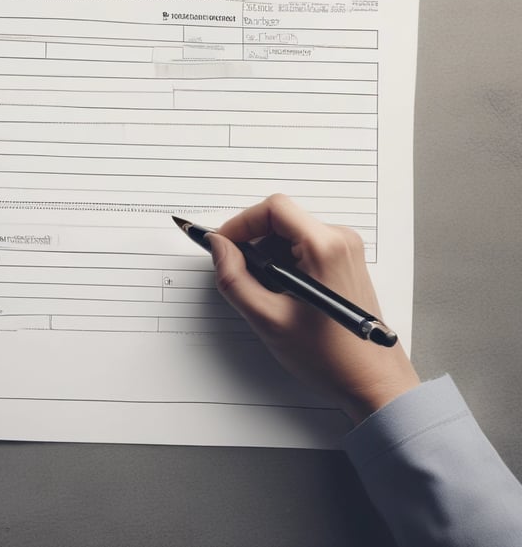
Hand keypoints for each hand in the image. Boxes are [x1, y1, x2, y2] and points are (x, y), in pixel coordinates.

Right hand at [207, 194, 419, 423]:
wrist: (372, 382)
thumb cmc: (330, 357)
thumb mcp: (268, 319)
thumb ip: (234, 278)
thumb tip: (218, 247)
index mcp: (325, 247)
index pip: (273, 209)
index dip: (241, 223)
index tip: (223, 245)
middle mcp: (340, 240)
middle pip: (281, 219)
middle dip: (253, 242)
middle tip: (240, 275)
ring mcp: (346, 250)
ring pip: (290, 234)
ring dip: (268, 256)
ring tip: (266, 293)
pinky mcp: (345, 261)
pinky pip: (304, 246)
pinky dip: (284, 263)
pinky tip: (283, 294)